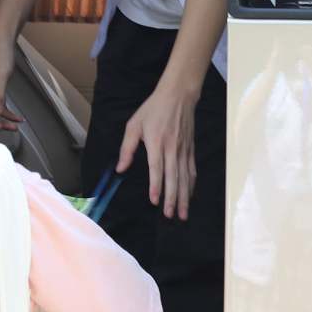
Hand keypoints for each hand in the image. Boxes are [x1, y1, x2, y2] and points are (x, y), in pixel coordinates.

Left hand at [119, 80, 199, 220]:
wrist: (178, 96)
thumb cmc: (153, 110)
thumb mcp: (134, 125)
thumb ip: (127, 148)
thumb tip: (120, 168)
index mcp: (157, 143)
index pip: (157, 168)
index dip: (156, 186)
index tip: (154, 201)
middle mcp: (173, 149)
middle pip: (173, 177)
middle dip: (173, 198)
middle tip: (170, 215)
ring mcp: (184, 150)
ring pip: (185, 178)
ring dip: (184, 197)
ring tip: (182, 213)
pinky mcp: (190, 150)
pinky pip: (191, 171)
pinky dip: (191, 185)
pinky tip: (189, 196)